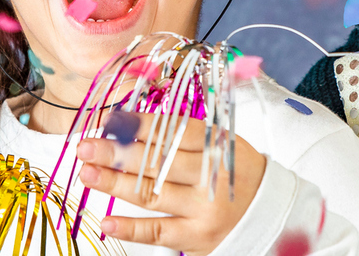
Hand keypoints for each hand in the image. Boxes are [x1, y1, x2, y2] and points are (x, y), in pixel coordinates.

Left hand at [75, 114, 265, 255]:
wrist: (271, 215)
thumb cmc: (235, 173)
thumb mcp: (222, 144)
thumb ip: (183, 134)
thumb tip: (128, 124)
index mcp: (218, 146)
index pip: (174, 132)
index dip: (139, 125)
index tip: (110, 120)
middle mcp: (211, 177)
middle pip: (158, 162)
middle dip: (117, 153)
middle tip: (86, 146)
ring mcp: (204, 210)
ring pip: (152, 195)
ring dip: (115, 184)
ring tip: (87, 173)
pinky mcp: (196, 238)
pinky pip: (158, 233)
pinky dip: (130, 227)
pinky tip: (106, 220)